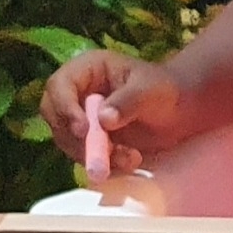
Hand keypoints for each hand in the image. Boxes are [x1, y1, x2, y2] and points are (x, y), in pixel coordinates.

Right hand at [40, 50, 185, 172]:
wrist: (177, 111)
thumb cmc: (164, 89)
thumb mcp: (150, 90)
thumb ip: (128, 101)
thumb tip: (103, 119)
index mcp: (88, 68)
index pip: (59, 85)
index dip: (64, 108)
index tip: (83, 129)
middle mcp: (76, 92)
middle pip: (55, 117)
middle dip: (77, 139)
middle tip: (104, 153)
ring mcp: (78, 117)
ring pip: (67, 141)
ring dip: (94, 155)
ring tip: (129, 157)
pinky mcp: (85, 139)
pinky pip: (82, 155)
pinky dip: (102, 163)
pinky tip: (129, 161)